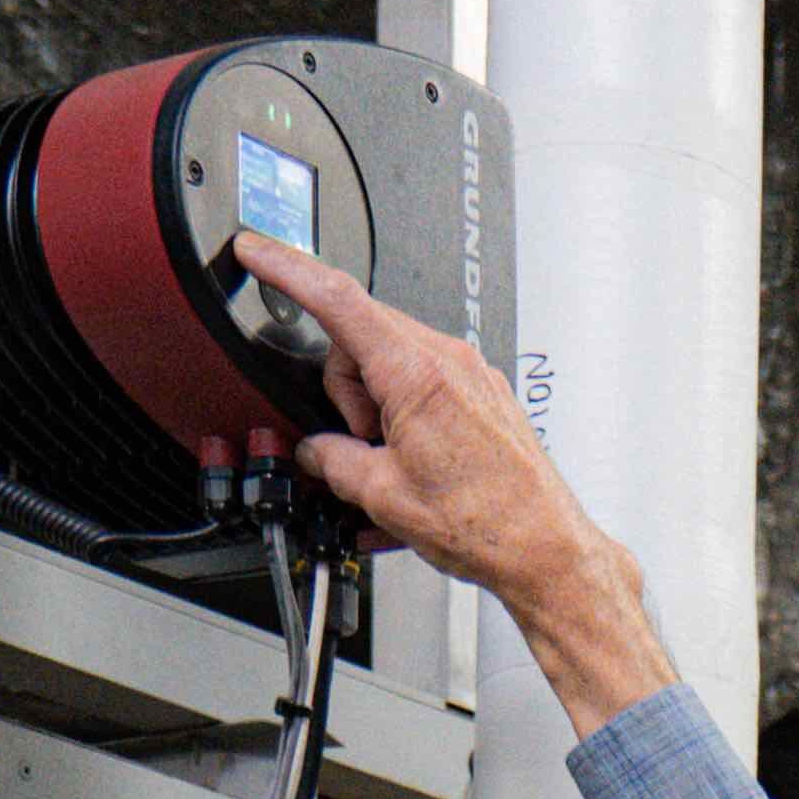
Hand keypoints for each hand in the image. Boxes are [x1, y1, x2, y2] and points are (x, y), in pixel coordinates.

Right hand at [250, 251, 668, 716]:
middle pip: (359, 335)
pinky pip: (421, 377)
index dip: (286, 270)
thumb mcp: (383, 496)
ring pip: (388, 356)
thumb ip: (333, 461)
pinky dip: (403, 407)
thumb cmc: (486, 523)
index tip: (255, 252)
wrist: (543, 546)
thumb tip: (315, 450)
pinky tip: (415, 453)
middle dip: (343, 386)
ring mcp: (468, 372)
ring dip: (374, 402)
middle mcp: (447, 359)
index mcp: (415, 374)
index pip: (336, 299)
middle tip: (361, 441)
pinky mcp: (481, 390)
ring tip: (396, 456)